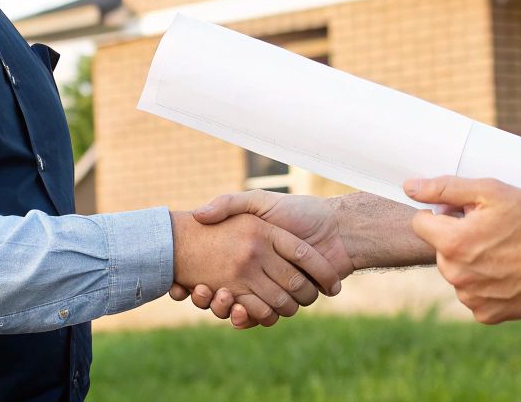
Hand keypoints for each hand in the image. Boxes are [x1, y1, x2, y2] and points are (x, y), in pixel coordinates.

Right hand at [169, 211, 341, 327]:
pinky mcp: (286, 302)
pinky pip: (261, 316)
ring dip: (225, 308)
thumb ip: (230, 203)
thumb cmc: (301, 211)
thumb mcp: (259, 201)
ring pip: (239, 305)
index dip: (199, 278)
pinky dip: (248, 318)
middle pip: (225, 291)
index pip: (216, 268)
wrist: (340, 230)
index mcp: (250, 248)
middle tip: (197, 291)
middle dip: (209, 296)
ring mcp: (272, 287)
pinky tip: (236, 310)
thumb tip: (198, 214)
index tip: (181, 283)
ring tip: (215, 296)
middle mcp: (258, 269)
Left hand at [404, 175, 520, 323]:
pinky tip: (508, 273)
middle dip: (458, 238)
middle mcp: (456, 275)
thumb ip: (444, 188)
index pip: (421, 223)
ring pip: (457, 274)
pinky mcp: (487, 315)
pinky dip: (486, 286)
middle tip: (491, 231)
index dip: (443, 213)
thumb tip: (408, 187)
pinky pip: (474, 296)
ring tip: (503, 252)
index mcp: (452, 243)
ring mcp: (472, 299)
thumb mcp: (489, 191)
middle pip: (441, 249)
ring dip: (472, 263)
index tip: (466, 212)